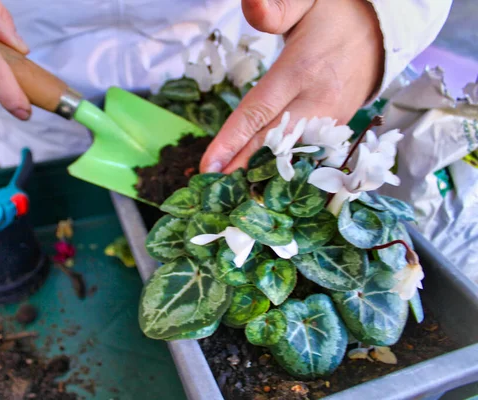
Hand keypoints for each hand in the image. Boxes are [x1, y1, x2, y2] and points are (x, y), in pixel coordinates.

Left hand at [200, 0, 383, 172]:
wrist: (382, 29)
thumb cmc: (336, 13)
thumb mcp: (307, 1)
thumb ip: (277, 8)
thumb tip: (250, 3)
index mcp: (303, 69)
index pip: (260, 110)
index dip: (233, 140)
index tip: (209, 164)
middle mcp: (319, 100)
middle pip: (274, 141)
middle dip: (242, 166)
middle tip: (214, 187)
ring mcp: (332, 117)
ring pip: (292, 152)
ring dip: (262, 171)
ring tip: (234, 189)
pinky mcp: (338, 126)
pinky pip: (307, 150)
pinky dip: (284, 164)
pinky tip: (263, 175)